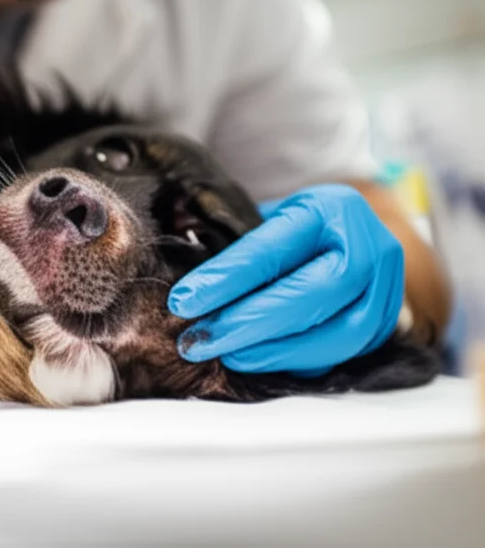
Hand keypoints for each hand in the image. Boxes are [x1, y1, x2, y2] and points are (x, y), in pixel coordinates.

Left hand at [169, 184, 404, 374]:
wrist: (354, 235)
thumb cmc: (296, 226)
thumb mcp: (270, 217)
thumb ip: (235, 244)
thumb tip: (186, 285)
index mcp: (332, 209)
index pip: (273, 250)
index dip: (225, 280)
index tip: (183, 302)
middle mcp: (369, 247)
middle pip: (311, 295)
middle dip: (247, 323)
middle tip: (198, 340)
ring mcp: (386, 289)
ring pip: (336, 334)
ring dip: (272, 351)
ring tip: (226, 355)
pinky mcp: (385, 325)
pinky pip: (342, 354)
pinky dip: (296, 361)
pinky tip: (258, 360)